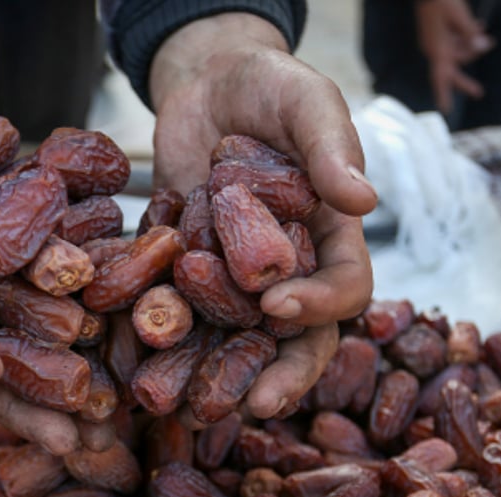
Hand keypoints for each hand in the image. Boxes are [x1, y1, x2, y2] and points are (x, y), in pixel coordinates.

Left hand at [149, 13, 377, 422]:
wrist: (208, 85)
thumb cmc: (272, 89)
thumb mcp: (307, 102)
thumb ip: (332, 147)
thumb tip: (364, 200)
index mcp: (331, 239)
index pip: (345, 287)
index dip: (319, 304)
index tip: (278, 304)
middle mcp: (288, 272)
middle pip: (296, 338)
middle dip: (278, 375)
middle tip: (253, 405)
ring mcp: (235, 280)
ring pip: (234, 341)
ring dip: (215, 376)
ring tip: (190, 407)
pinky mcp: (186, 276)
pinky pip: (177, 315)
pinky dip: (159, 340)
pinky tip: (136, 364)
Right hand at [415, 0, 494, 114]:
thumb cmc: (441, 0)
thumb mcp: (459, 16)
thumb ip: (470, 33)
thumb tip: (483, 47)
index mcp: (436, 49)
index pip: (440, 78)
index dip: (443, 94)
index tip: (445, 110)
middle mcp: (435, 49)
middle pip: (450, 72)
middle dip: (465, 82)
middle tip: (479, 92)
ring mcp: (436, 40)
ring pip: (457, 53)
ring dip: (473, 49)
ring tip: (490, 41)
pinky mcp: (439, 31)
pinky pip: (455, 40)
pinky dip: (467, 37)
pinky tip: (480, 27)